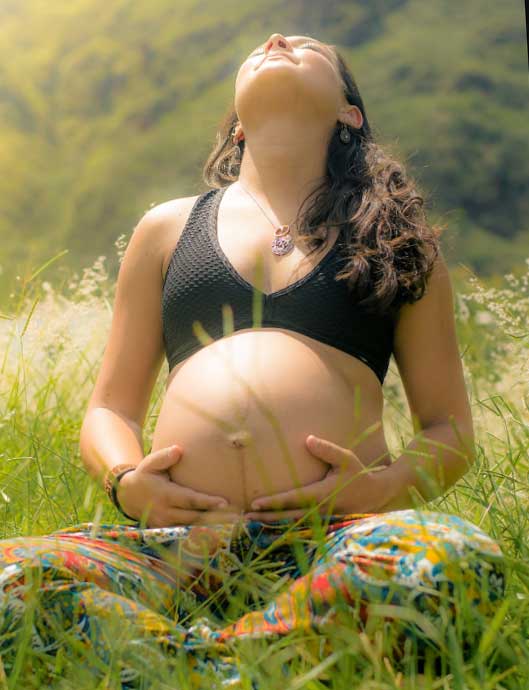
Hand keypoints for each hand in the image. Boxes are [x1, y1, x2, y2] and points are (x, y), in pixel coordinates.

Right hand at [116, 445, 239, 526]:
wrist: (128, 496)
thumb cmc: (145, 475)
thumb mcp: (150, 463)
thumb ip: (164, 457)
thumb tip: (178, 450)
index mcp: (165, 495)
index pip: (189, 500)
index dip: (206, 502)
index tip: (224, 502)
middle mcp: (167, 513)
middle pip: (195, 518)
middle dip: (216, 518)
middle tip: (237, 517)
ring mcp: (167, 524)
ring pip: (193, 528)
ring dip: (214, 527)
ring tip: (235, 525)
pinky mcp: (168, 530)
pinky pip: (188, 533)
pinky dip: (204, 533)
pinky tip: (221, 531)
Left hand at [244, 435, 390, 521]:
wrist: (376, 494)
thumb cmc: (358, 473)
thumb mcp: (346, 459)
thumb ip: (327, 450)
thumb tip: (308, 439)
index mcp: (323, 494)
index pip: (293, 499)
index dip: (273, 502)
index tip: (255, 503)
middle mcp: (320, 510)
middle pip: (288, 516)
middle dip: (266, 517)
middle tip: (245, 517)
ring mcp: (322, 520)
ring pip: (292, 524)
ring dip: (272, 524)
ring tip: (252, 523)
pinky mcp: (323, 524)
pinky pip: (300, 527)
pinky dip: (284, 527)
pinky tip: (270, 527)